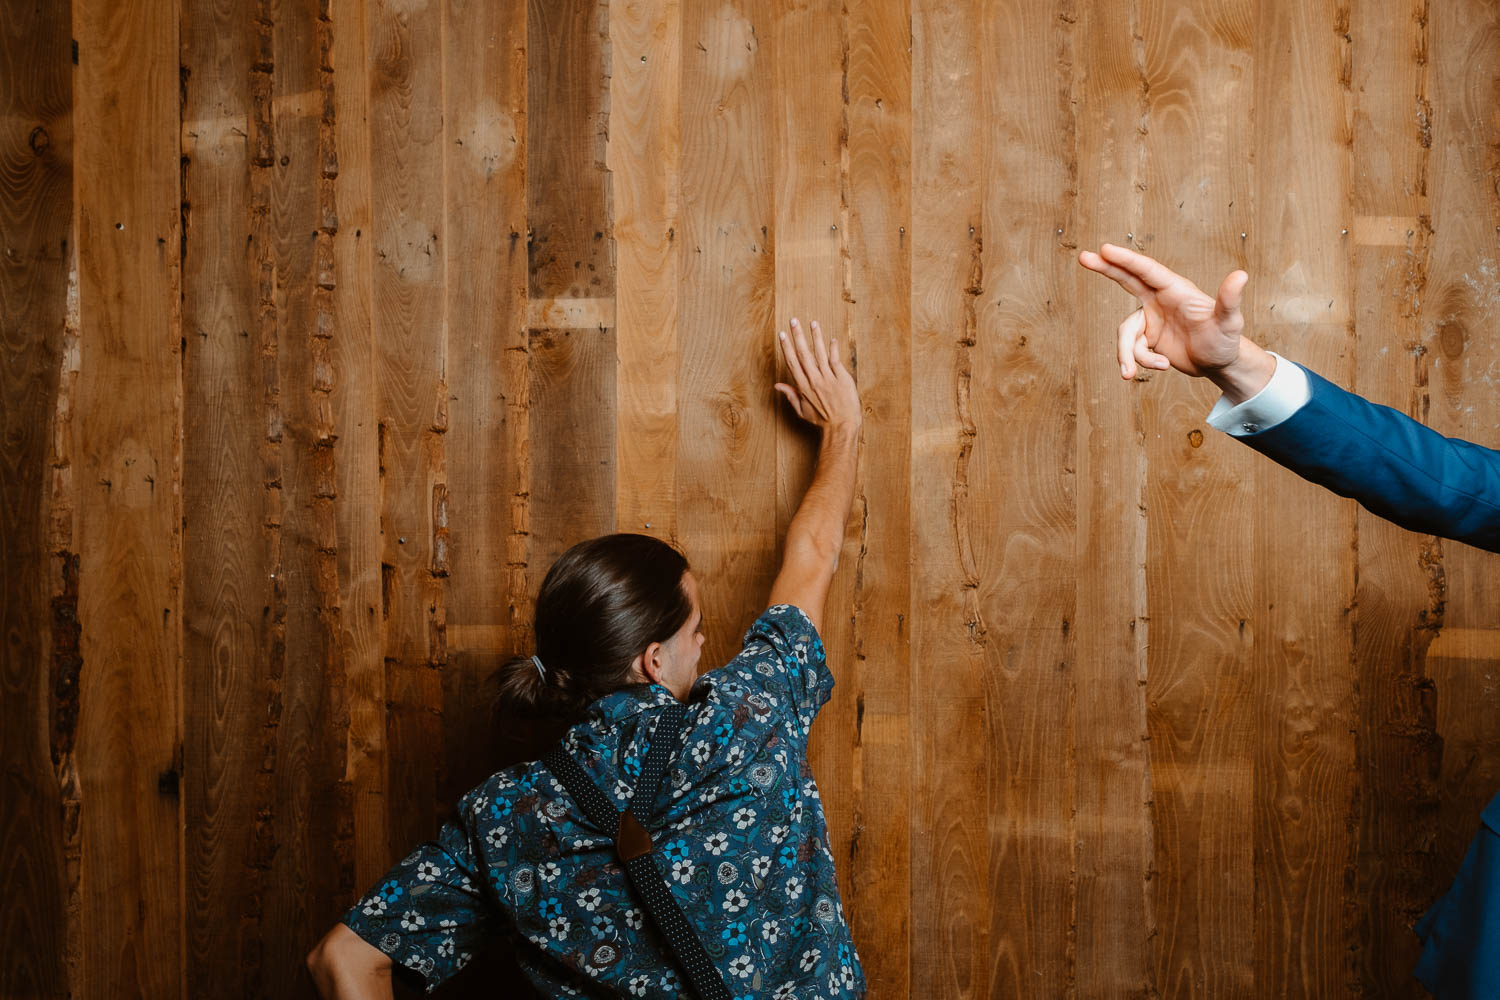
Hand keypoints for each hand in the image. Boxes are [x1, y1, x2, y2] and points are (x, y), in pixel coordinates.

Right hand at [775, 318, 860, 434]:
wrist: (842, 426)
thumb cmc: (822, 420)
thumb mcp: (802, 410)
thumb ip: (790, 395)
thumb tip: (777, 386)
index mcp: (803, 387)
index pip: (793, 363)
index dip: (787, 347)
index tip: (783, 335)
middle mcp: (814, 380)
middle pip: (804, 354)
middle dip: (798, 336)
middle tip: (793, 321)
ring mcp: (829, 378)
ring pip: (820, 354)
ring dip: (816, 337)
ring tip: (813, 323)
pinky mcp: (842, 378)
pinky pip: (836, 360)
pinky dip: (833, 349)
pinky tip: (831, 339)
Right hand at [1078, 242, 1255, 376]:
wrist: (1219, 364)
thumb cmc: (1227, 340)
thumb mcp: (1230, 321)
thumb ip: (1230, 299)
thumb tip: (1241, 275)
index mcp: (1176, 290)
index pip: (1147, 271)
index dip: (1125, 260)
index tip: (1105, 249)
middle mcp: (1159, 300)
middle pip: (1126, 280)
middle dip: (1106, 269)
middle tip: (1084, 257)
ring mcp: (1151, 319)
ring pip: (1126, 334)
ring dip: (1132, 354)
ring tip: (1154, 367)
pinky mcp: (1146, 338)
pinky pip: (1132, 350)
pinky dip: (1142, 362)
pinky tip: (1163, 366)